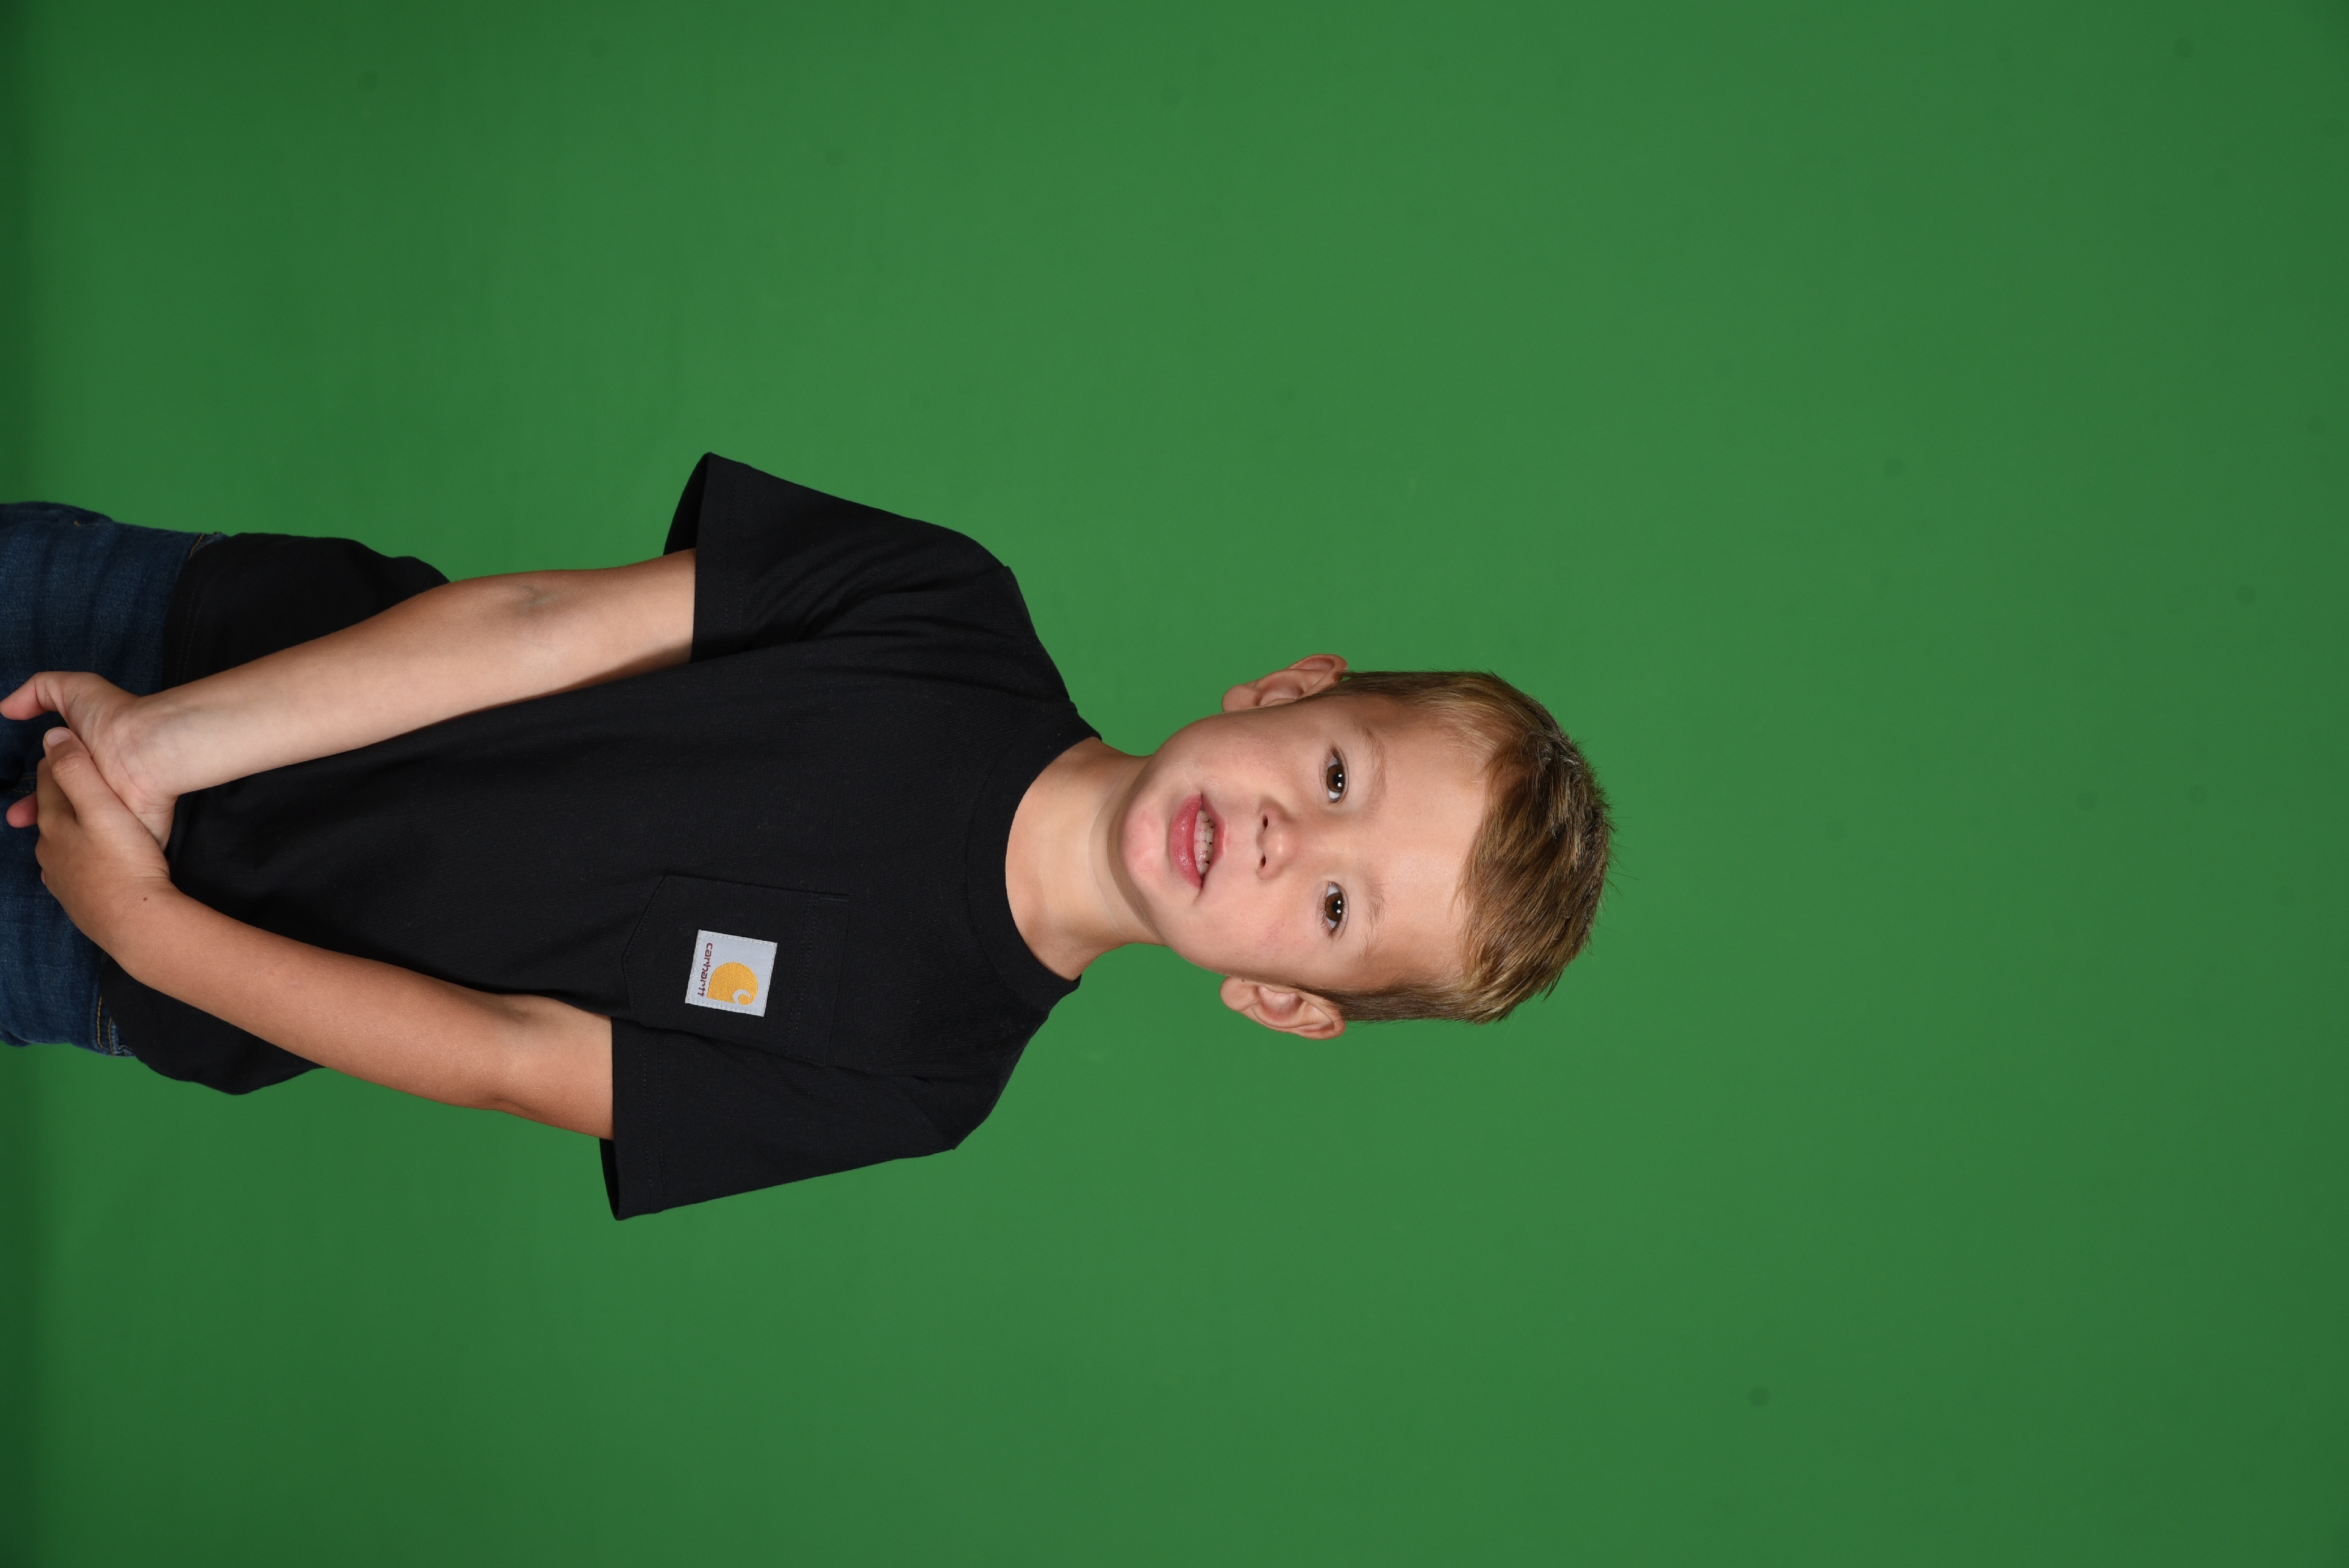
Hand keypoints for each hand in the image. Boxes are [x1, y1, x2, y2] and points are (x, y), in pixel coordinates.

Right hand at [3, 673, 177, 844]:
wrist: (151, 748)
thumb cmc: (118, 718)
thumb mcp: (74, 690)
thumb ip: (39, 692)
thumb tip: (7, 707)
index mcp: (87, 763)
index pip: (55, 785)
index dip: (34, 798)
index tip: (18, 811)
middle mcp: (103, 788)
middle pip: (66, 814)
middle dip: (38, 820)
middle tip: (18, 821)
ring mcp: (121, 812)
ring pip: (87, 834)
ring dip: (62, 840)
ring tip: (43, 843)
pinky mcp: (137, 832)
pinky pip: (118, 854)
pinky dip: (100, 858)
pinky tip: (80, 860)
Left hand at [30, 727, 178, 952]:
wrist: (136, 923)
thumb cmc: (126, 862)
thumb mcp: (105, 807)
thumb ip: (77, 770)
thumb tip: (53, 736)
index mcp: (54, 821)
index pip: (50, 777)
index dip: (64, 756)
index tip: (82, 745)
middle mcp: (48, 847)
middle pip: (51, 809)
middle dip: (64, 791)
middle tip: (90, 778)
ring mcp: (59, 875)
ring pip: (58, 840)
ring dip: (70, 826)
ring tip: (91, 818)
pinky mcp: (74, 898)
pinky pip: (68, 868)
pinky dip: (75, 857)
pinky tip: (86, 860)